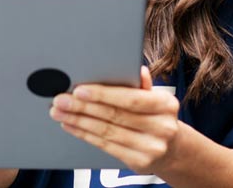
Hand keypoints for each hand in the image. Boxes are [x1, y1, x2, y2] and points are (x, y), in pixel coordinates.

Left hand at [49, 66, 180, 175]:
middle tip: (60, 100)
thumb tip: (137, 69)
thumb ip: (141, 84)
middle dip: (83, 107)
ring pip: (107, 132)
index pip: (130, 99)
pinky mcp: (139, 163)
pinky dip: (85, 134)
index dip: (103, 94)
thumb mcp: (154, 96)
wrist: (172, 148)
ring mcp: (152, 148)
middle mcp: (162, 128)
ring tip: (59, 112)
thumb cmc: (155, 114)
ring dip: (78, 121)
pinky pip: (106, 146)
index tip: (79, 90)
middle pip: (114, 116)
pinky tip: (71, 126)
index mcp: (165, 105)